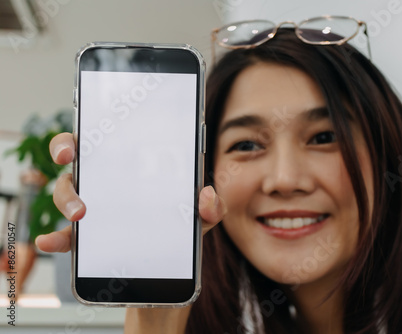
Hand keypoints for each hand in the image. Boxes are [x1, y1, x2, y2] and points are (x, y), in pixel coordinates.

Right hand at [35, 132, 226, 252]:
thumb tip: (206, 195)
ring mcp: (93, 206)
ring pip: (67, 192)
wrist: (171, 258)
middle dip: (65, 155)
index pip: (99, 139)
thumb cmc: (181, 224)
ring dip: (66, 199)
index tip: (75, 141)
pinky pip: (67, 236)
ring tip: (80, 214)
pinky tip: (50, 242)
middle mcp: (105, 179)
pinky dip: (56, 239)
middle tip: (72, 163)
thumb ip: (211, 205)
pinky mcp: (88, 236)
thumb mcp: (200, 215)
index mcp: (129, 165)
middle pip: (75, 158)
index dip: (81, 135)